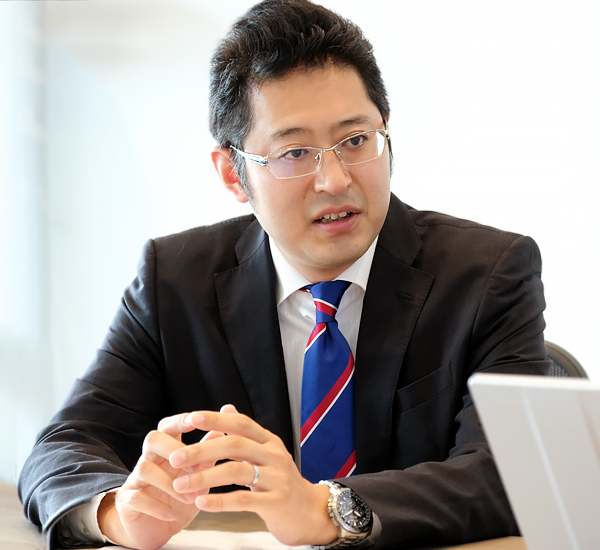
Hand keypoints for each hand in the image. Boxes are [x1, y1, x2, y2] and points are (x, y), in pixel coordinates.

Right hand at [98, 412, 223, 549]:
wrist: (156, 529)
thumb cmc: (180, 495)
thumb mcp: (198, 475)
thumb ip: (207, 452)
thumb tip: (221, 427)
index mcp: (167, 449)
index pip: (169, 426)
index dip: (180, 420)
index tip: (196, 420)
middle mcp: (149, 459)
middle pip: (152, 439)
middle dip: (173, 449)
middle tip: (194, 468)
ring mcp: (136, 479)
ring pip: (145, 468)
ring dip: (170, 483)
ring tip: (189, 498)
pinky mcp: (127, 501)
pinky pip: (136, 497)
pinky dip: (156, 506)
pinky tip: (172, 514)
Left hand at [169, 405, 336, 546]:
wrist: (310, 513)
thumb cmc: (282, 484)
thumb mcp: (266, 454)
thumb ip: (245, 433)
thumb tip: (225, 407)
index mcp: (269, 441)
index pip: (240, 423)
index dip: (215, 419)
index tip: (190, 418)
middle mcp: (274, 455)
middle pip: (234, 444)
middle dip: (201, 450)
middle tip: (175, 458)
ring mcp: (277, 478)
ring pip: (236, 471)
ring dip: (204, 478)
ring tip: (180, 485)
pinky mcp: (276, 502)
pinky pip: (243, 499)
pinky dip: (219, 501)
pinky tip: (201, 503)